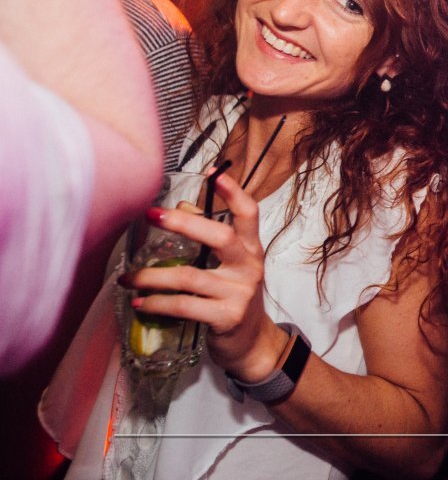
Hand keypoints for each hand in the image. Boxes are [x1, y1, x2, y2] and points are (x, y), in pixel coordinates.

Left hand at [121, 172, 286, 379]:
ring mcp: (239, 293)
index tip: (214, 172)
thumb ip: (209, 237)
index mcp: (252, 249)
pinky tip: (141, 302)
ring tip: (127, 278)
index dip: (234, 192)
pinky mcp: (226, 317)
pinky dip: (158, 303)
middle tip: (151, 215)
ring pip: (190, 276)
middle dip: (184, 223)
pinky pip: (185, 305)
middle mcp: (249, 267)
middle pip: (221, 236)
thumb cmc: (234, 298)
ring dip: (152, 276)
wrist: (252, 344)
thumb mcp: (228, 266)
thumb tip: (183, 205)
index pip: (249, 214)